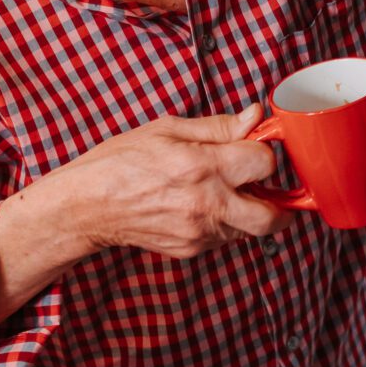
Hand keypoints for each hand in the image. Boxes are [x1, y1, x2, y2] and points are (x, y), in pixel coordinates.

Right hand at [40, 106, 290, 260]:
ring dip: (251, 212)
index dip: (263, 152)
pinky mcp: (190, 249)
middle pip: (272, 216)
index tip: (253, 148)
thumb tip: (255, 117)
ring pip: (251, 229)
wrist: (86, 206)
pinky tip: (206, 206)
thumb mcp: (168, 129)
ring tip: (229, 193)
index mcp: (201, 167)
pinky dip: (227, 223)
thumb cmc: (121, 162)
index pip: (264, 162)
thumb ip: (219, 127)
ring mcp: (198, 232)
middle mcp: (205, 204)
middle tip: (270, 187)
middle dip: (280, 201)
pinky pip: (226, 238)